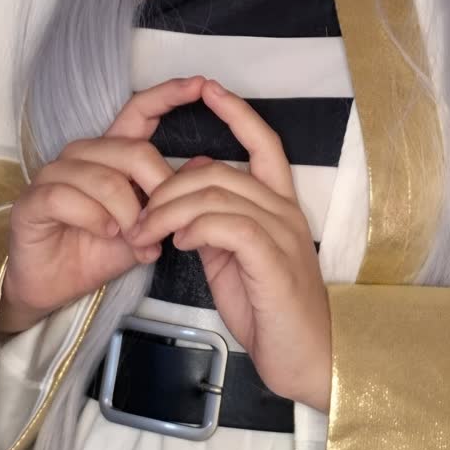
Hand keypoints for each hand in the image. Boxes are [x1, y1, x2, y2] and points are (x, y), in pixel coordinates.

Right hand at [0, 77, 206, 332]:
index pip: (137, 112)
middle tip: (161, 225)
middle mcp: (80, 156)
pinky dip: (94, 219)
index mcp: (109, 156)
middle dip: (156, 190)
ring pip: (104, 178)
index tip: (200, 84)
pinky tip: (105, 234)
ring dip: (126, 214)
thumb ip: (168, 201)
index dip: (167, 96)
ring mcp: (53, 175)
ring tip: (134, 240)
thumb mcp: (143, 230)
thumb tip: (204, 164)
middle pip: (132, 151)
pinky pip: (68, 197)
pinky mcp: (33, 200)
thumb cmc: (96, 252)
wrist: (53, 287)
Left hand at [129, 80, 331, 413]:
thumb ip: (217, 224)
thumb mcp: (237, 262)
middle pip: (219, 170)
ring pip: (217, 194)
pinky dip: (197, 226)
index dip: (237, 113)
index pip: (264, 144)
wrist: (310, 361)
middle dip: (168, 186)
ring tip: (146, 234)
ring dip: (170, 211)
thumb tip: (190, 186)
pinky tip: (180, 242)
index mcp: (279, 208)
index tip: (208, 88)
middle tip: (138, 217)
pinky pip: (228, 225)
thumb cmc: (273, 315)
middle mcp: (285, 213)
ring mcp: (282, 235)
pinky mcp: (273, 261)